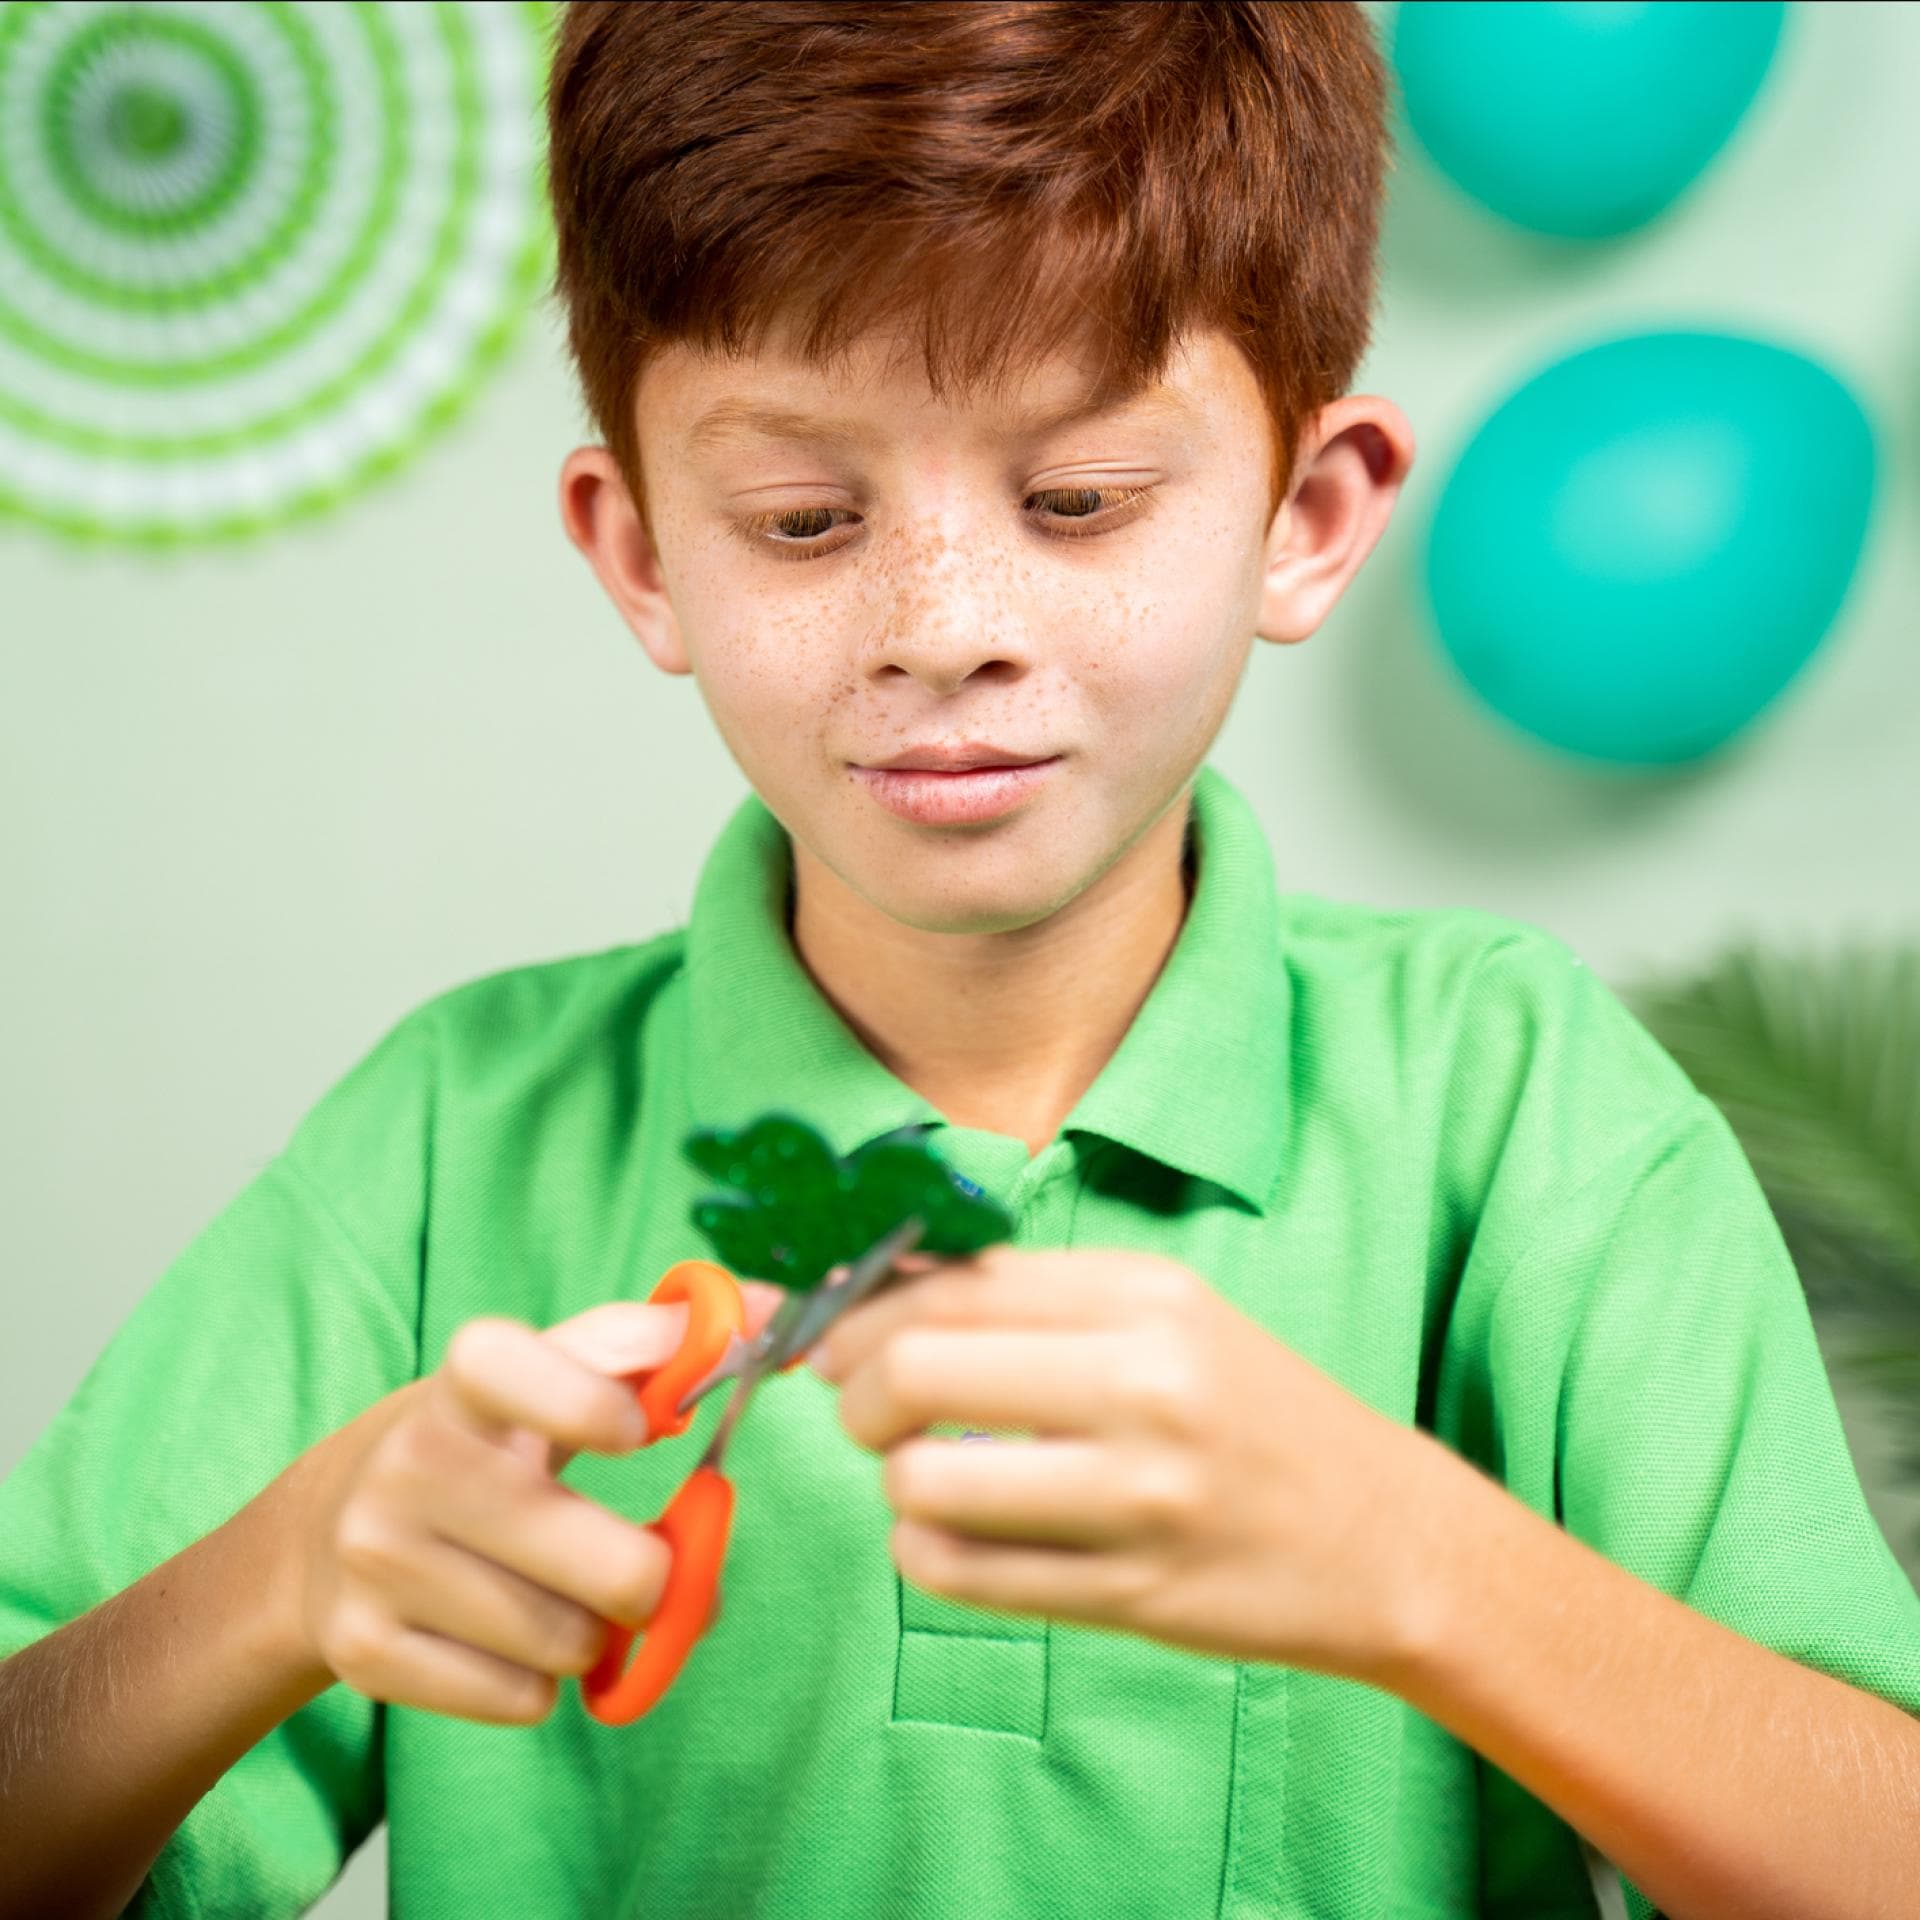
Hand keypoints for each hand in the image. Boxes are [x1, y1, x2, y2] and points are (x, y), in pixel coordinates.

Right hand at [285, 1282, 784, 1724]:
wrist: (317, 1538)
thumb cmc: (476, 1445)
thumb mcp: (541, 1379)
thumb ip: (653, 1346)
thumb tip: (777, 1313)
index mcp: (459, 1384)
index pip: (505, 1367)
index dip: (587, 1402)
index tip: (643, 1434)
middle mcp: (407, 1464)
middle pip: (593, 1557)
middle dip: (650, 1573)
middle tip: (645, 1566)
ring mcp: (377, 1562)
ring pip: (565, 1638)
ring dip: (594, 1632)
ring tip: (564, 1596)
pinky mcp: (365, 1652)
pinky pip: (520, 1699)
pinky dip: (542, 1684)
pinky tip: (511, 1641)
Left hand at [808, 1245, 1461, 1684]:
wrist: (1384, 1536)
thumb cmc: (1250, 1410)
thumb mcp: (1163, 1316)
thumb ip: (1028, 1298)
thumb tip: (870, 1292)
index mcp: (1144, 1297)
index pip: (952, 1283)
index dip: (859, 1309)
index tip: (829, 1330)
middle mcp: (1143, 1384)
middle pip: (918, 1370)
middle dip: (858, 1394)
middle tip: (869, 1411)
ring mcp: (1139, 1497)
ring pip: (924, 1482)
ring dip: (896, 1481)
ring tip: (928, 1477)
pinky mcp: (1132, 1595)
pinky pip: (962, 1576)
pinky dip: (924, 1554)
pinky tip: (950, 1537)